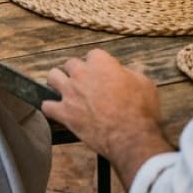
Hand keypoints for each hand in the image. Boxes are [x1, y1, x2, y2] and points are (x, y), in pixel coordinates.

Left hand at [42, 50, 170, 180]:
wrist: (131, 137)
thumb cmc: (141, 111)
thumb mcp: (145, 85)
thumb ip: (132, 73)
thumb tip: (127, 70)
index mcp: (101, 63)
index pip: (93, 54)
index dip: (98, 64)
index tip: (103, 72)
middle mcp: (81, 74)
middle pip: (70, 64)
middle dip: (77, 71)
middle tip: (85, 82)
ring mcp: (70, 92)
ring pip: (52, 77)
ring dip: (58, 82)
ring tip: (65, 90)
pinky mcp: (64, 112)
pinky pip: (47, 106)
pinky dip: (51, 108)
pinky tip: (56, 111)